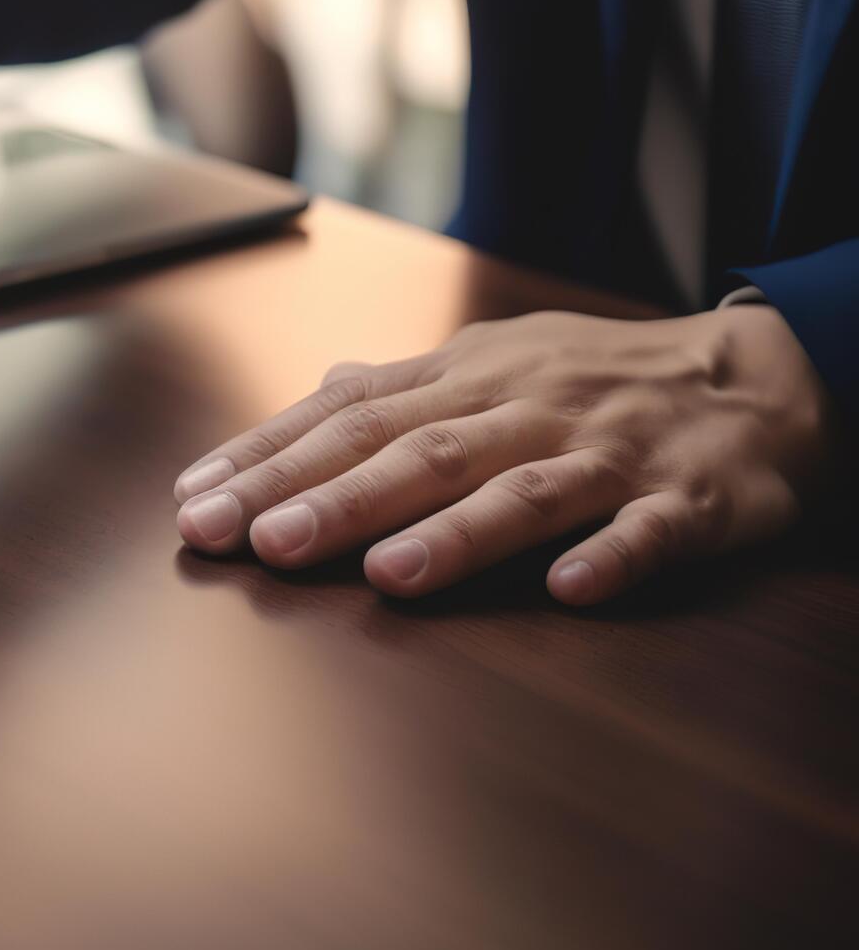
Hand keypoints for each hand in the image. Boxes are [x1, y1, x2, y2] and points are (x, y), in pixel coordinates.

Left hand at [172, 305, 837, 604]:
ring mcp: (606, 453)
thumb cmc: (595, 376)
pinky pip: (650, 529)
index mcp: (466, 377)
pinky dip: (613, 556)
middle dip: (329, 497)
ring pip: (522, 491)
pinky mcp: (688, 499)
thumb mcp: (494, 361)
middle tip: (250, 539)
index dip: (268, 456)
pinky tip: (570, 587)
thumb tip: (321, 386)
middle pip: (415, 452)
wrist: (754, 373)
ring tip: (386, 572)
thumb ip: (408, 384)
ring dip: (454, 533)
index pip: (348, 415)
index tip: (195, 502)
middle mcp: (523, 409)